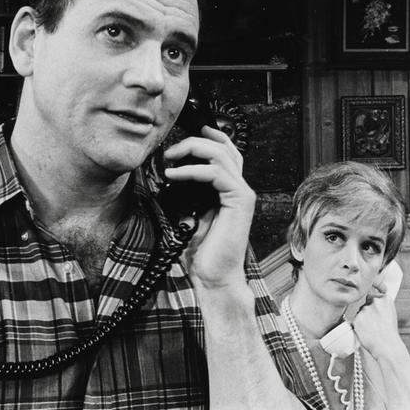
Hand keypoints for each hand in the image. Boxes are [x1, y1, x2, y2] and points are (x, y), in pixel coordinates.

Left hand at [163, 125, 255, 289]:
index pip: (225, 153)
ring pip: (221, 154)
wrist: (213, 277)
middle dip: (195, 140)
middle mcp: (239, 188)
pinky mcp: (240, 201)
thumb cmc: (203, 253)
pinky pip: (217, 173)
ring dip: (192, 150)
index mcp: (228, 190)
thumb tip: (168, 178)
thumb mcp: (187, 215)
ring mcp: (242, 194)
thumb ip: (184, 196)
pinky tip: (175, 174)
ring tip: (170, 158)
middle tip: (171, 149)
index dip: (208, 138)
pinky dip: (193, 170)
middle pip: (224, 147)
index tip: (186, 132)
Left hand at [351, 284, 406, 362]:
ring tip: (373, 329)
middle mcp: (375, 301)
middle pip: (365, 304)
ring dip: (363, 319)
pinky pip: (355, 320)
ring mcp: (365, 309)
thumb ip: (381, 306)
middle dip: (368, 313)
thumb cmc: (390, 333)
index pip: (373, 297)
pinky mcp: (356, 318)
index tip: (378, 314)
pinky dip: (359, 326)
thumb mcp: (390, 314)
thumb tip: (371, 300)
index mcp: (385, 299)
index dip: (374, 307)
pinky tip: (367, 332)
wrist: (388, 347)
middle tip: (375, 324)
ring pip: (360, 312)